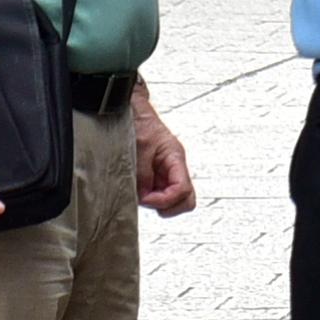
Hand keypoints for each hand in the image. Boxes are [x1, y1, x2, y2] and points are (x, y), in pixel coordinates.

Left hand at [133, 98, 195, 214]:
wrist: (132, 113)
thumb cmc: (139, 124)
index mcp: (176, 159)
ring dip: (157, 203)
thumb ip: (144, 174)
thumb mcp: (140, 148)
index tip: (146, 198)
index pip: (183, 190)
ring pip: (173, 202)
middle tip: (148, 200)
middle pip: (187, 201)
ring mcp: (167, 175)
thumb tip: (145, 195)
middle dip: (167, 206)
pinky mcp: (157, 178)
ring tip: (139, 193)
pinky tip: (138, 190)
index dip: (165, 200)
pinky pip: (160, 196)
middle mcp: (175, 169)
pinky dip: (150, 199)